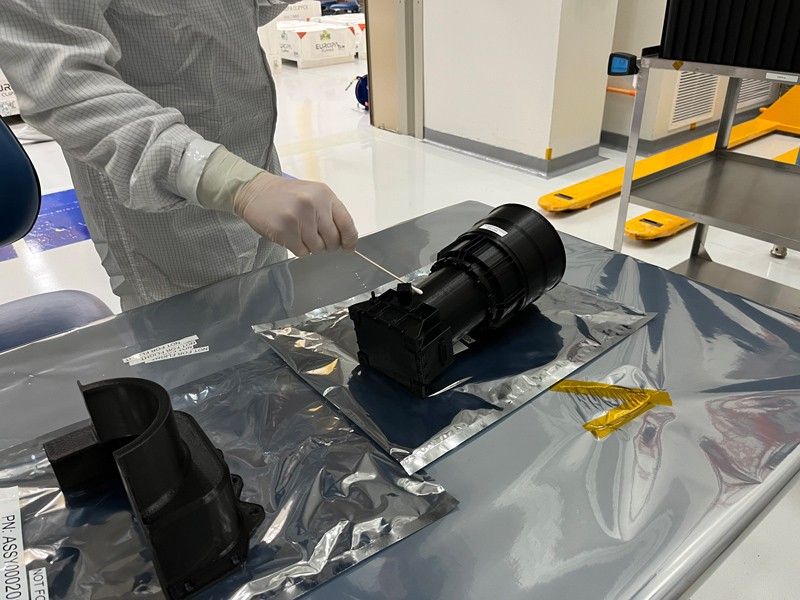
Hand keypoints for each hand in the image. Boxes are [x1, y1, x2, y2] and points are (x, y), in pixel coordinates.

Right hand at [233, 173, 357, 255]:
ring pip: (317, 248)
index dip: (350, 240)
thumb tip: (345, 240)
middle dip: (326, 245)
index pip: (347, 223)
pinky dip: (297, 248)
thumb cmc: (285, 195)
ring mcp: (298, 217)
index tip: (348, 247)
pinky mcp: (284, 230)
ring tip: (299, 233)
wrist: (254, 191)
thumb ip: (329, 213)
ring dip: (310, 246)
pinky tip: (289, 236)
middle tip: (315, 238)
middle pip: (333, 240)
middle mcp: (313, 204)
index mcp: (324, 194)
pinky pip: (301, 252)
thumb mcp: (313, 195)